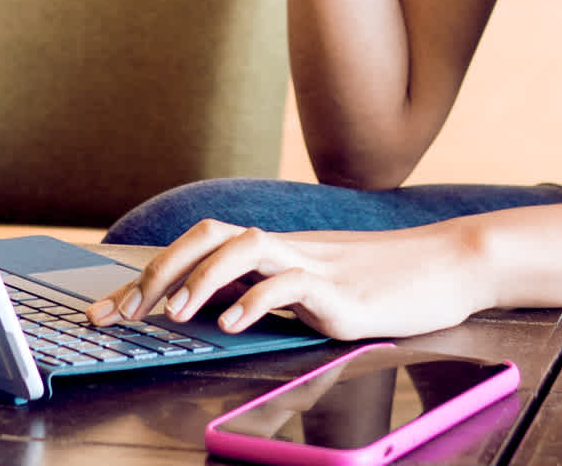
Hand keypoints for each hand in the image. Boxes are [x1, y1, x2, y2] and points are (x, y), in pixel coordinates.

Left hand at [84, 219, 492, 340]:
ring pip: (245, 247)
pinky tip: (232, 326)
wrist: (450, 266)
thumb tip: (214, 312)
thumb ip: (269, 291)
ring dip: (201, 279)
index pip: (202, 242)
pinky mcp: (342, 290)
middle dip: (159, 270)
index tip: (111, 307)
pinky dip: (255, 301)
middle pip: (210, 235)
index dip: (152, 269)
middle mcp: (288, 248)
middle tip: (124, 312)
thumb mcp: (315, 288)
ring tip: (174, 315)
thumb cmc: (385, 281)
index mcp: (277, 248)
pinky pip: (291, 284)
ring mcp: (315, 264)